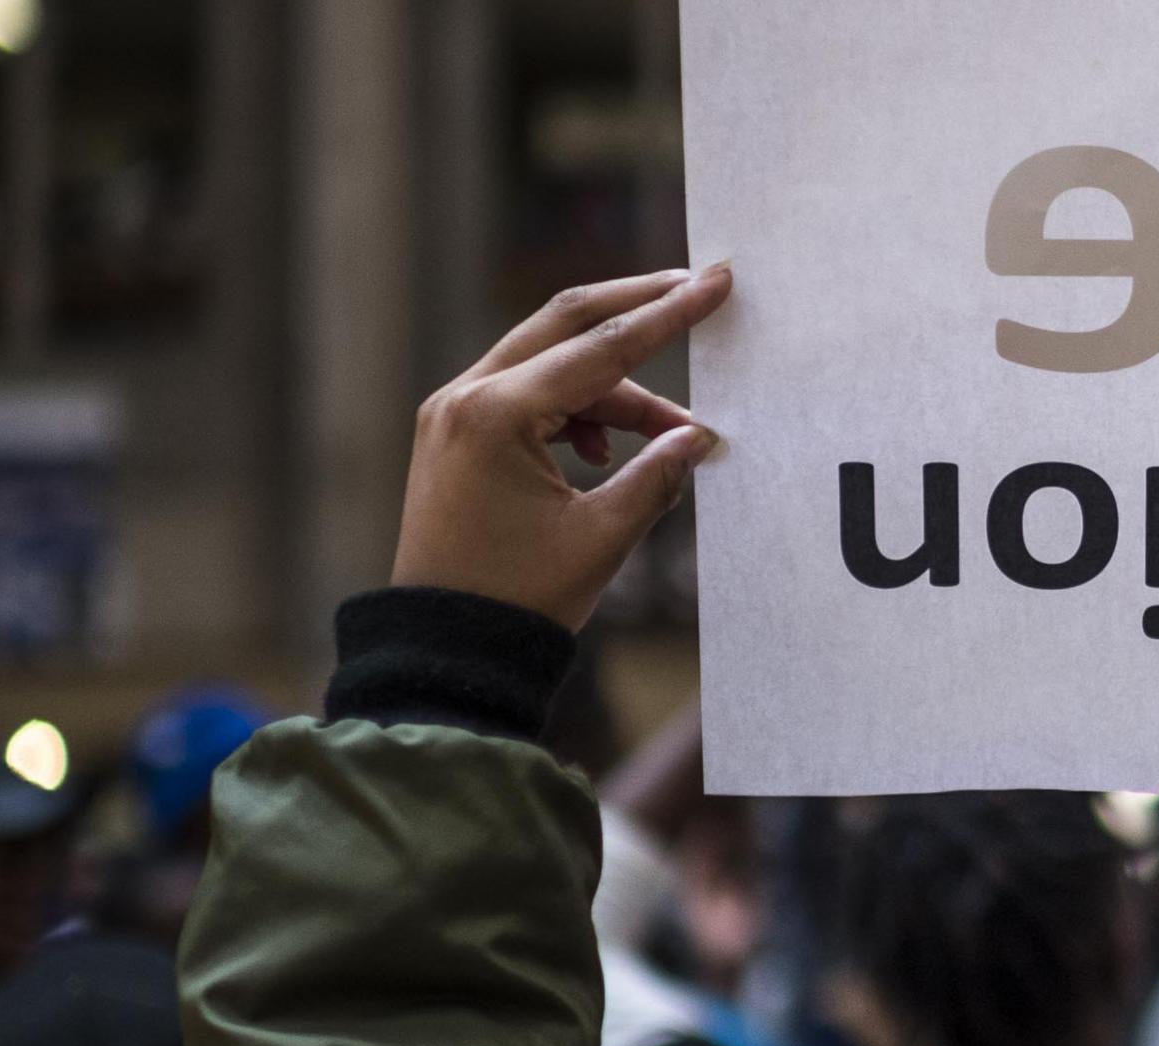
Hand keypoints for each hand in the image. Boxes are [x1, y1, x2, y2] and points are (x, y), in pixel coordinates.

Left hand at [394, 264, 733, 629]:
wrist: (443, 650)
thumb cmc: (518, 601)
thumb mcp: (601, 538)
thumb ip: (657, 475)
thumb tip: (698, 436)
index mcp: (495, 416)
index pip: (601, 346)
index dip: (667, 315)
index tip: (714, 283)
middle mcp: (465, 398)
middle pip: (565, 323)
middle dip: (635, 309)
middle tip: (694, 291)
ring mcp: (453, 413)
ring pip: (550, 363)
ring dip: (613, 385)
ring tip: (668, 433)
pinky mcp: (455, 435)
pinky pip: (527, 394)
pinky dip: (575, 409)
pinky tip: (605, 450)